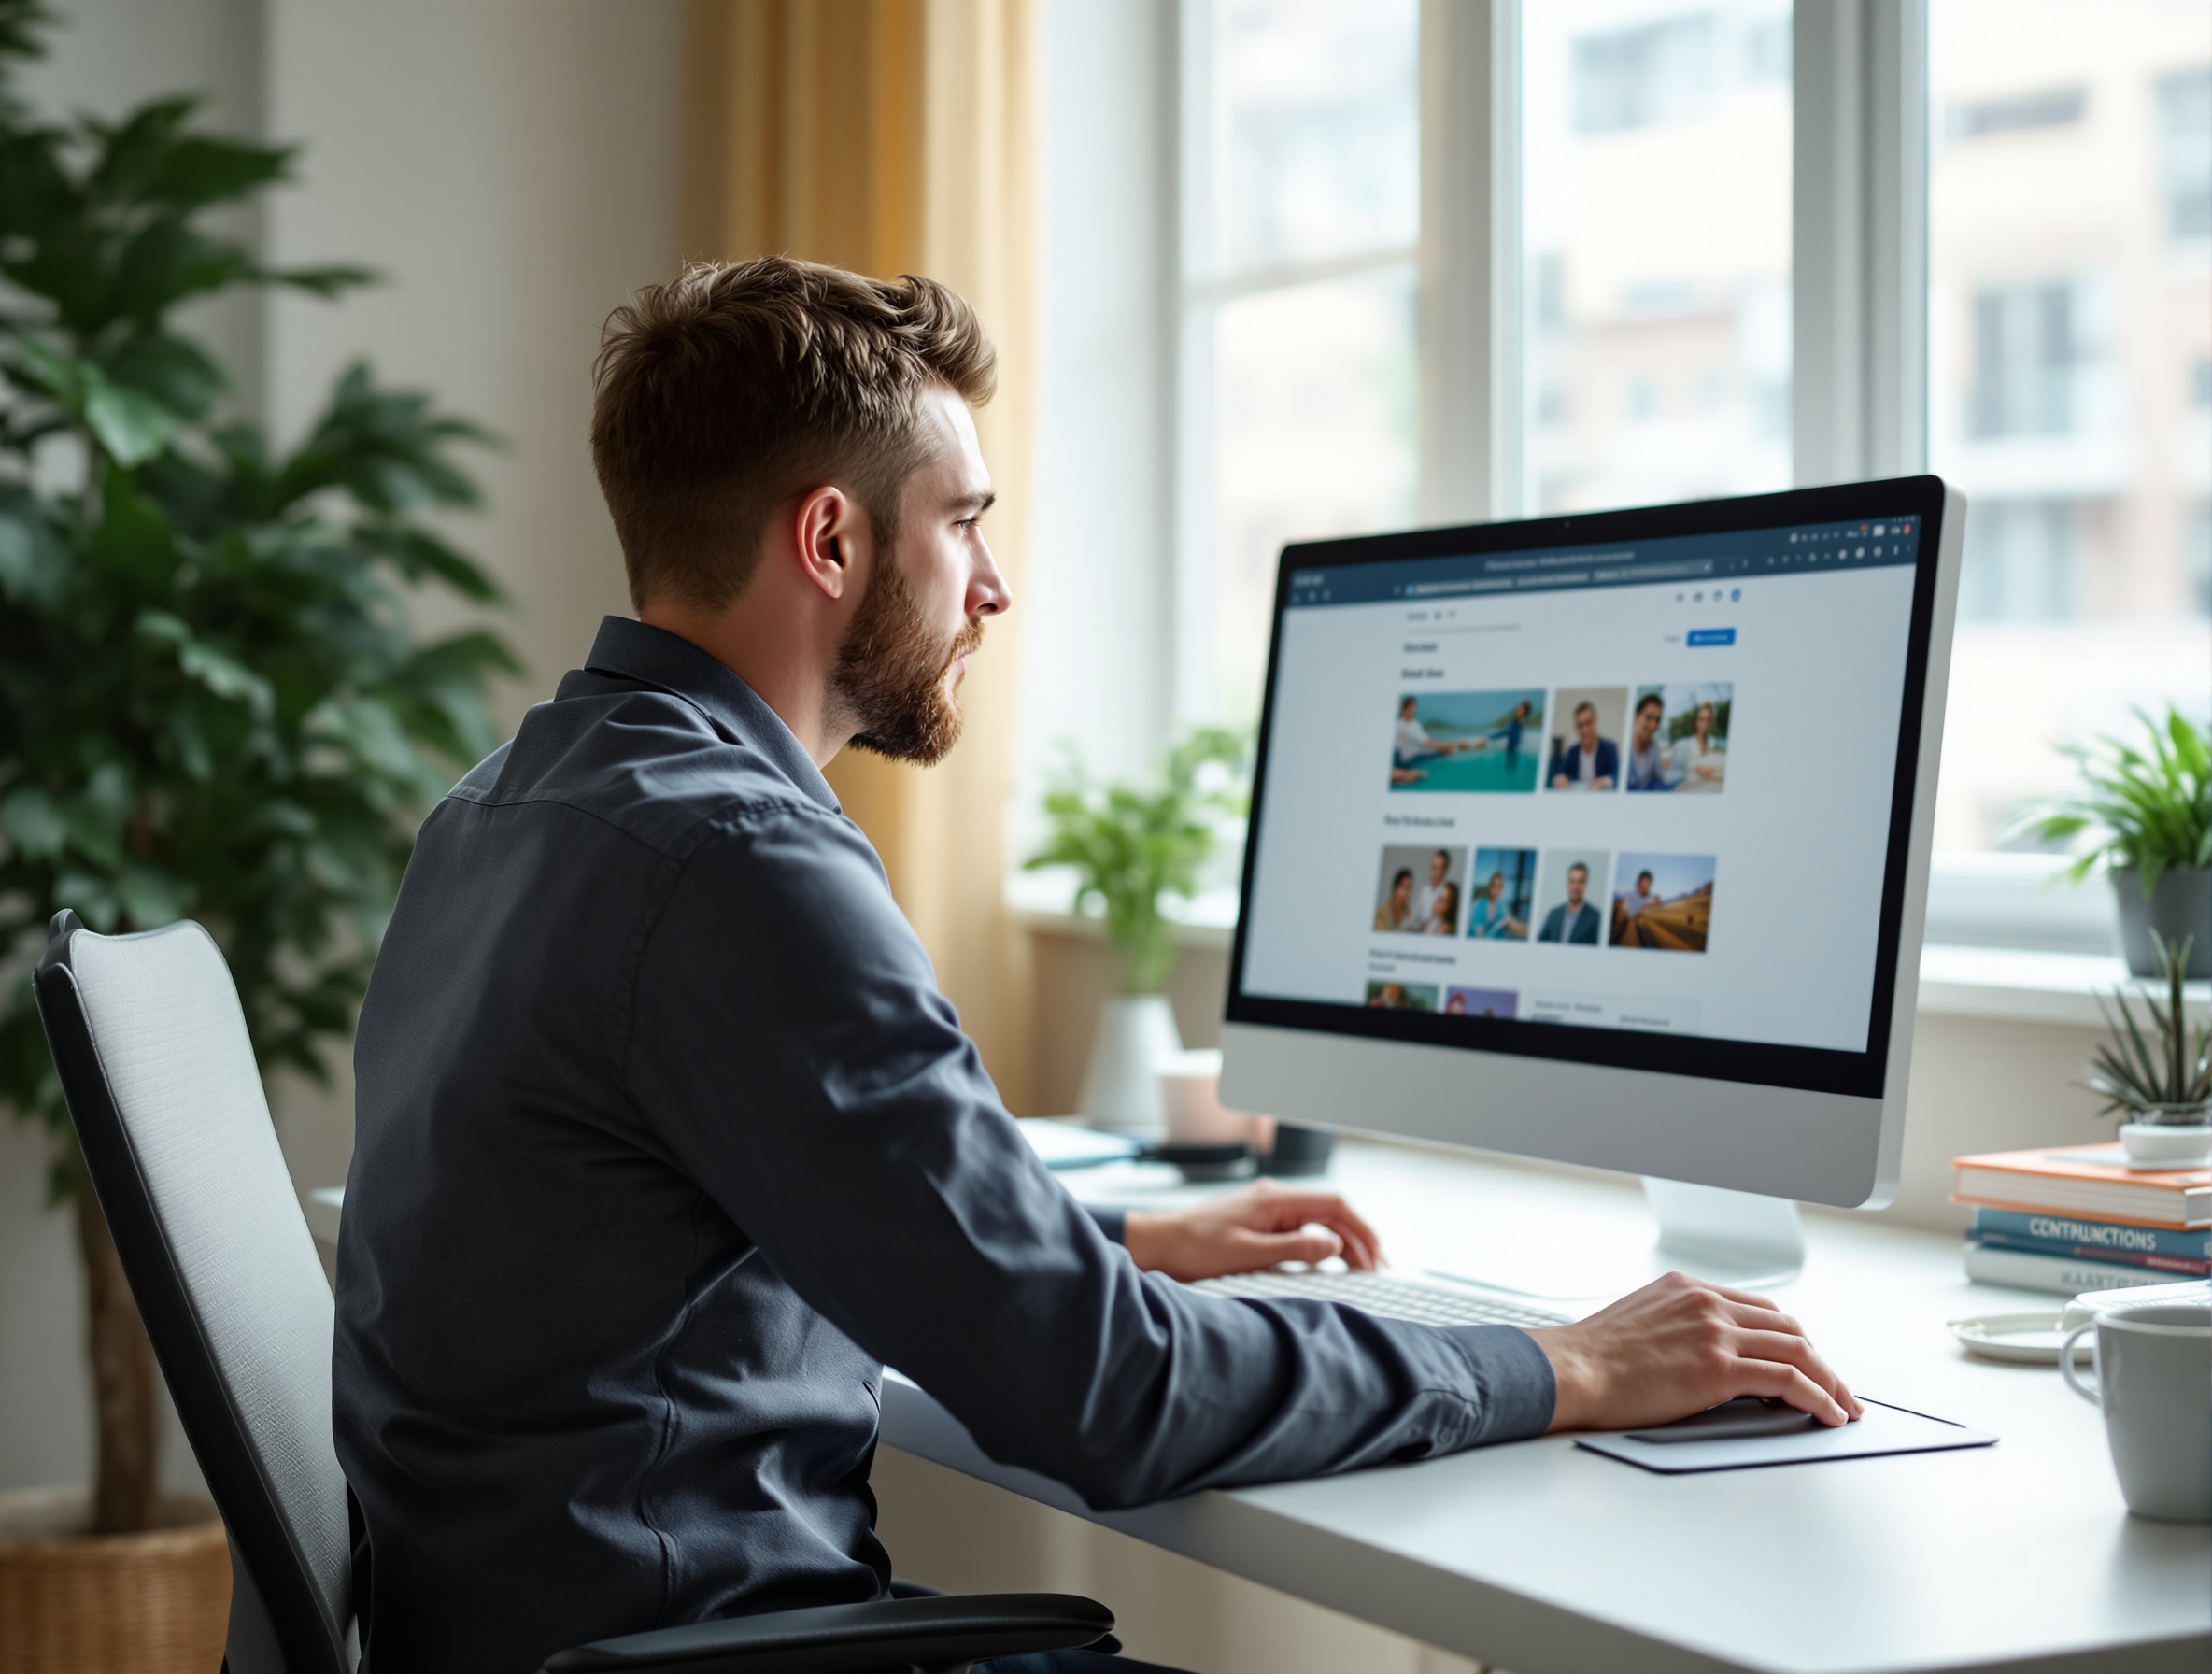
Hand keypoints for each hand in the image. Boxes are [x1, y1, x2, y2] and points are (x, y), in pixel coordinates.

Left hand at [1122, 1180, 1383, 1281]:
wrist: (1160, 1243)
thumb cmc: (1196, 1247)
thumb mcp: (1248, 1253)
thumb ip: (1294, 1248)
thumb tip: (1335, 1245)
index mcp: (1275, 1199)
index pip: (1334, 1205)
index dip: (1361, 1229)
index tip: (1377, 1255)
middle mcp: (1275, 1198)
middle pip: (1331, 1212)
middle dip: (1358, 1238)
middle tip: (1377, 1269)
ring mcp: (1268, 1209)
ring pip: (1318, 1221)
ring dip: (1342, 1242)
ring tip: (1361, 1269)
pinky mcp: (1260, 1222)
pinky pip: (1301, 1229)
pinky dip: (1321, 1244)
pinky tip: (1329, 1262)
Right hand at [1529, 1271, 1861, 1431]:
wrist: (1570, 1370)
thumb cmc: (1590, 1358)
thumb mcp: (1639, 1323)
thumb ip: (1676, 1329)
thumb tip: (1700, 1360)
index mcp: (1687, 1288)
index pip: (1758, 1308)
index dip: (1789, 1337)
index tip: (1804, 1361)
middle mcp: (1707, 1302)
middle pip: (1787, 1325)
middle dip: (1818, 1358)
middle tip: (1836, 1387)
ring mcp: (1715, 1332)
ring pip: (1798, 1349)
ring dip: (1829, 1381)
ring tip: (1843, 1406)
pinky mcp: (1719, 1367)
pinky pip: (1788, 1380)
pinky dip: (1818, 1397)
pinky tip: (1828, 1415)